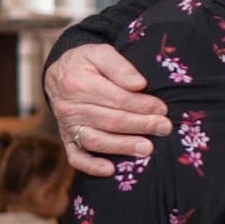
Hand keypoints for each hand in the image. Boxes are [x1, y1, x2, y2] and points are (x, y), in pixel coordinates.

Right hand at [45, 44, 168, 175]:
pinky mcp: (67, 139)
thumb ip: (119, 66)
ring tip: (148, 149)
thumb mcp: (100, 53)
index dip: (141, 105)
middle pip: (110, 120)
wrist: (60, 74)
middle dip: (141, 125)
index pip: (116, 99)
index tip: (162, 109)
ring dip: (123, 146)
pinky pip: (75, 157)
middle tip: (164, 128)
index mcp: (77, 83)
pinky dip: (91, 166)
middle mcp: (69, 107)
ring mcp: (67, 126)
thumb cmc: (86, 63)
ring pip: (96, 140)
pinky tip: (110, 170)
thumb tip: (139, 84)